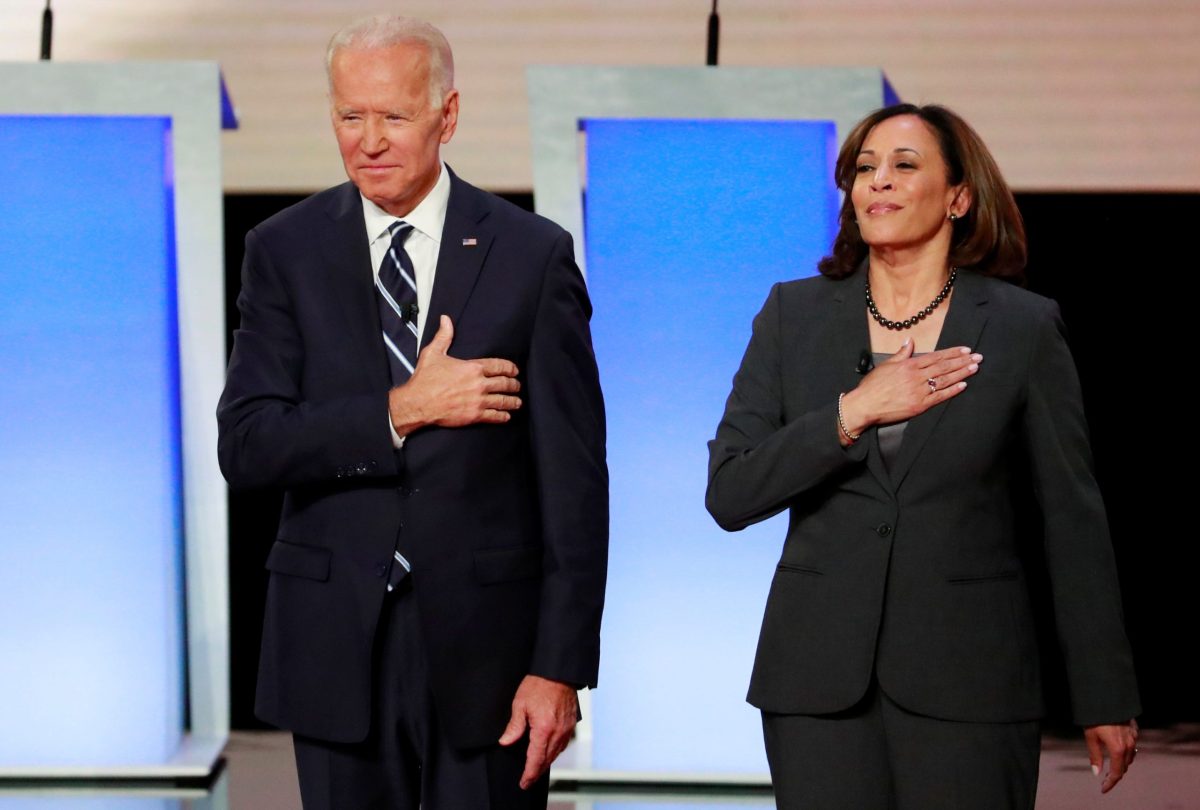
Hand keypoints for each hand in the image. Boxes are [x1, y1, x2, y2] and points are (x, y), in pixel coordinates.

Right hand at [388, 315, 520, 436]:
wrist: (417, 403)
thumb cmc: (425, 379)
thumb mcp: (433, 353)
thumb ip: (444, 336)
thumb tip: (446, 319)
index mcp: (472, 367)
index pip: (499, 366)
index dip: (510, 368)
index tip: (514, 371)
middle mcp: (479, 384)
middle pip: (505, 383)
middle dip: (514, 384)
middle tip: (517, 386)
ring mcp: (478, 401)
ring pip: (503, 400)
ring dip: (513, 401)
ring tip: (517, 402)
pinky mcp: (475, 415)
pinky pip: (495, 416)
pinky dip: (503, 416)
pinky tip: (506, 416)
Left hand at [498, 675, 578, 789]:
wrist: (558, 671)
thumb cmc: (539, 684)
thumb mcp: (520, 704)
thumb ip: (514, 726)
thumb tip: (506, 741)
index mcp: (544, 729)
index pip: (535, 759)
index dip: (529, 774)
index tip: (524, 782)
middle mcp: (557, 732)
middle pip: (547, 760)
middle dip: (537, 772)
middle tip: (528, 779)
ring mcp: (566, 728)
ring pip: (556, 753)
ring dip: (546, 762)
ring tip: (536, 767)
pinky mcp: (571, 723)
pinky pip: (563, 743)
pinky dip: (554, 751)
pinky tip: (548, 750)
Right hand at [839, 341, 979, 439]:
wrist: (864, 405)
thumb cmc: (872, 386)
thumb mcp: (885, 365)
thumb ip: (901, 354)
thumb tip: (910, 341)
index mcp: (909, 365)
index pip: (936, 357)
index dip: (952, 353)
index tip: (965, 349)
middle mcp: (916, 376)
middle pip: (944, 367)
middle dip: (962, 361)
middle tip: (978, 357)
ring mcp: (919, 391)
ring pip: (945, 380)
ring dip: (962, 373)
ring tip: (974, 368)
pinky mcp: (919, 406)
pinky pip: (940, 397)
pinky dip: (952, 391)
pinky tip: (963, 385)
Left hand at [1085, 719, 1137, 792]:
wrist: (1106, 698)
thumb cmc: (1095, 717)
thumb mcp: (1090, 737)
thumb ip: (1095, 756)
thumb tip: (1096, 773)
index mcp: (1118, 749)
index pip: (1117, 773)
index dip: (1110, 783)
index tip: (1103, 789)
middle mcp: (1129, 745)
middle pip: (1124, 766)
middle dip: (1115, 774)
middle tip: (1106, 779)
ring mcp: (1133, 737)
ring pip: (1130, 756)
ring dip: (1122, 764)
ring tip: (1112, 767)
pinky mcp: (1134, 729)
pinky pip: (1132, 745)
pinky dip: (1126, 752)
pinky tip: (1120, 751)